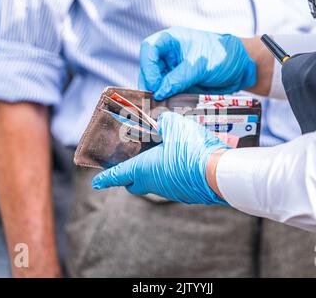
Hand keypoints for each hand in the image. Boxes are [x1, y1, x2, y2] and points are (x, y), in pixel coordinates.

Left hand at [92, 112, 228, 204]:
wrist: (219, 173)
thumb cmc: (192, 149)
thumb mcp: (174, 124)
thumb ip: (162, 122)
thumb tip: (160, 123)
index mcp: (143, 168)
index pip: (118, 175)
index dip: (105, 178)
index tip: (97, 182)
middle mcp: (154, 184)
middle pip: (134, 184)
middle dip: (128, 177)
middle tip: (131, 164)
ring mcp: (171, 192)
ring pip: (154, 184)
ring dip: (153, 173)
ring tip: (161, 156)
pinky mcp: (186, 194)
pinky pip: (172, 185)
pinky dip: (170, 175)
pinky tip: (181, 162)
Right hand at [138, 26, 256, 99]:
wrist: (240, 68)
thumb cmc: (222, 56)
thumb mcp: (199, 66)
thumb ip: (178, 79)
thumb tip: (159, 93)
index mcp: (171, 40)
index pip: (149, 49)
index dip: (148, 67)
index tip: (155, 84)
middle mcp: (168, 55)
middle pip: (148, 68)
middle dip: (149, 84)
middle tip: (153, 100)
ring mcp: (172, 70)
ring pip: (155, 83)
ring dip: (155, 95)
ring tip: (159, 107)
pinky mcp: (178, 84)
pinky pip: (166, 93)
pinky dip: (165, 101)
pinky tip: (166, 108)